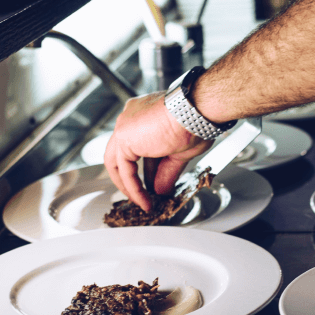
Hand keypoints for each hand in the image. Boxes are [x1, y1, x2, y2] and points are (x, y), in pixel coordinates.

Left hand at [104, 92, 211, 210]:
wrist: (195, 112)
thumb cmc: (196, 121)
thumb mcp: (180, 152)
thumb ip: (166, 171)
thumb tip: (161, 190)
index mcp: (145, 114)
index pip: (140, 146)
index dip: (148, 168)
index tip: (154, 183)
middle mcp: (131, 117)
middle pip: (124, 153)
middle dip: (132, 178)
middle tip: (142, 195)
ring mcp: (125, 126)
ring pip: (118, 162)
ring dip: (130, 186)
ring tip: (143, 202)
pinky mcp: (123, 138)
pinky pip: (124, 170)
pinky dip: (133, 187)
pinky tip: (144, 199)